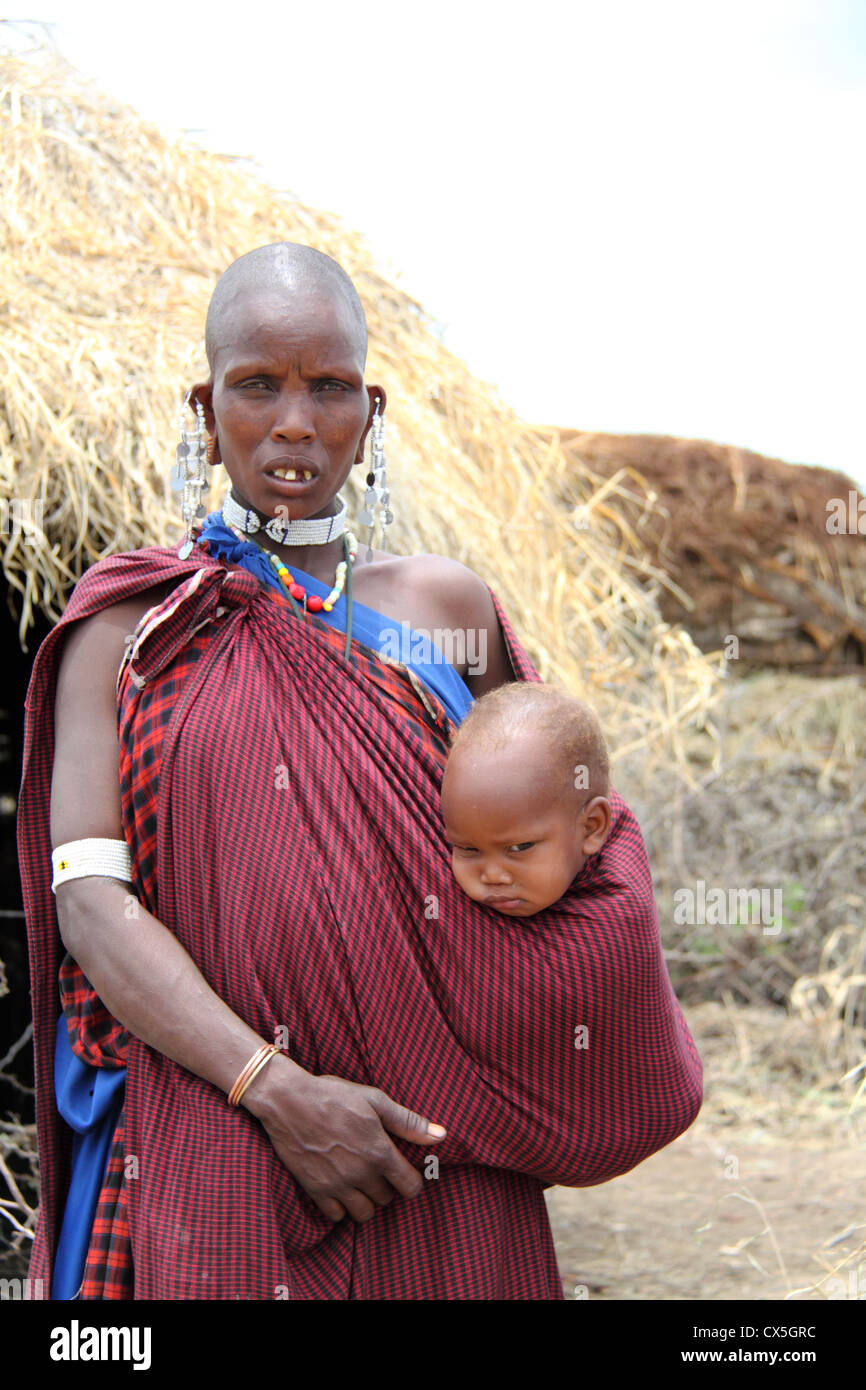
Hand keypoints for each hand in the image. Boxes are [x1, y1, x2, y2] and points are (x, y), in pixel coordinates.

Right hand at [245, 1059, 446, 1222]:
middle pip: (387, 1199)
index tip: (403, 1171)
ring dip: (366, 1200)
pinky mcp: (315, 1190)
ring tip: (360, 1181)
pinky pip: (336, 1216)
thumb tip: (442, 1135)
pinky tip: (340, 1188)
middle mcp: (360, 1174)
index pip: (410, 1187)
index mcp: (379, 1152)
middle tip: (376, 1168)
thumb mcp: (375, 1100)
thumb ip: (408, 1122)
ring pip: (364, 1213)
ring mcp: (337, 1185)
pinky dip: (341, 1207)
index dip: (411, 1181)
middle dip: (386, 1186)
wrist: (288, 1100)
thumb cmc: (333, 1095)